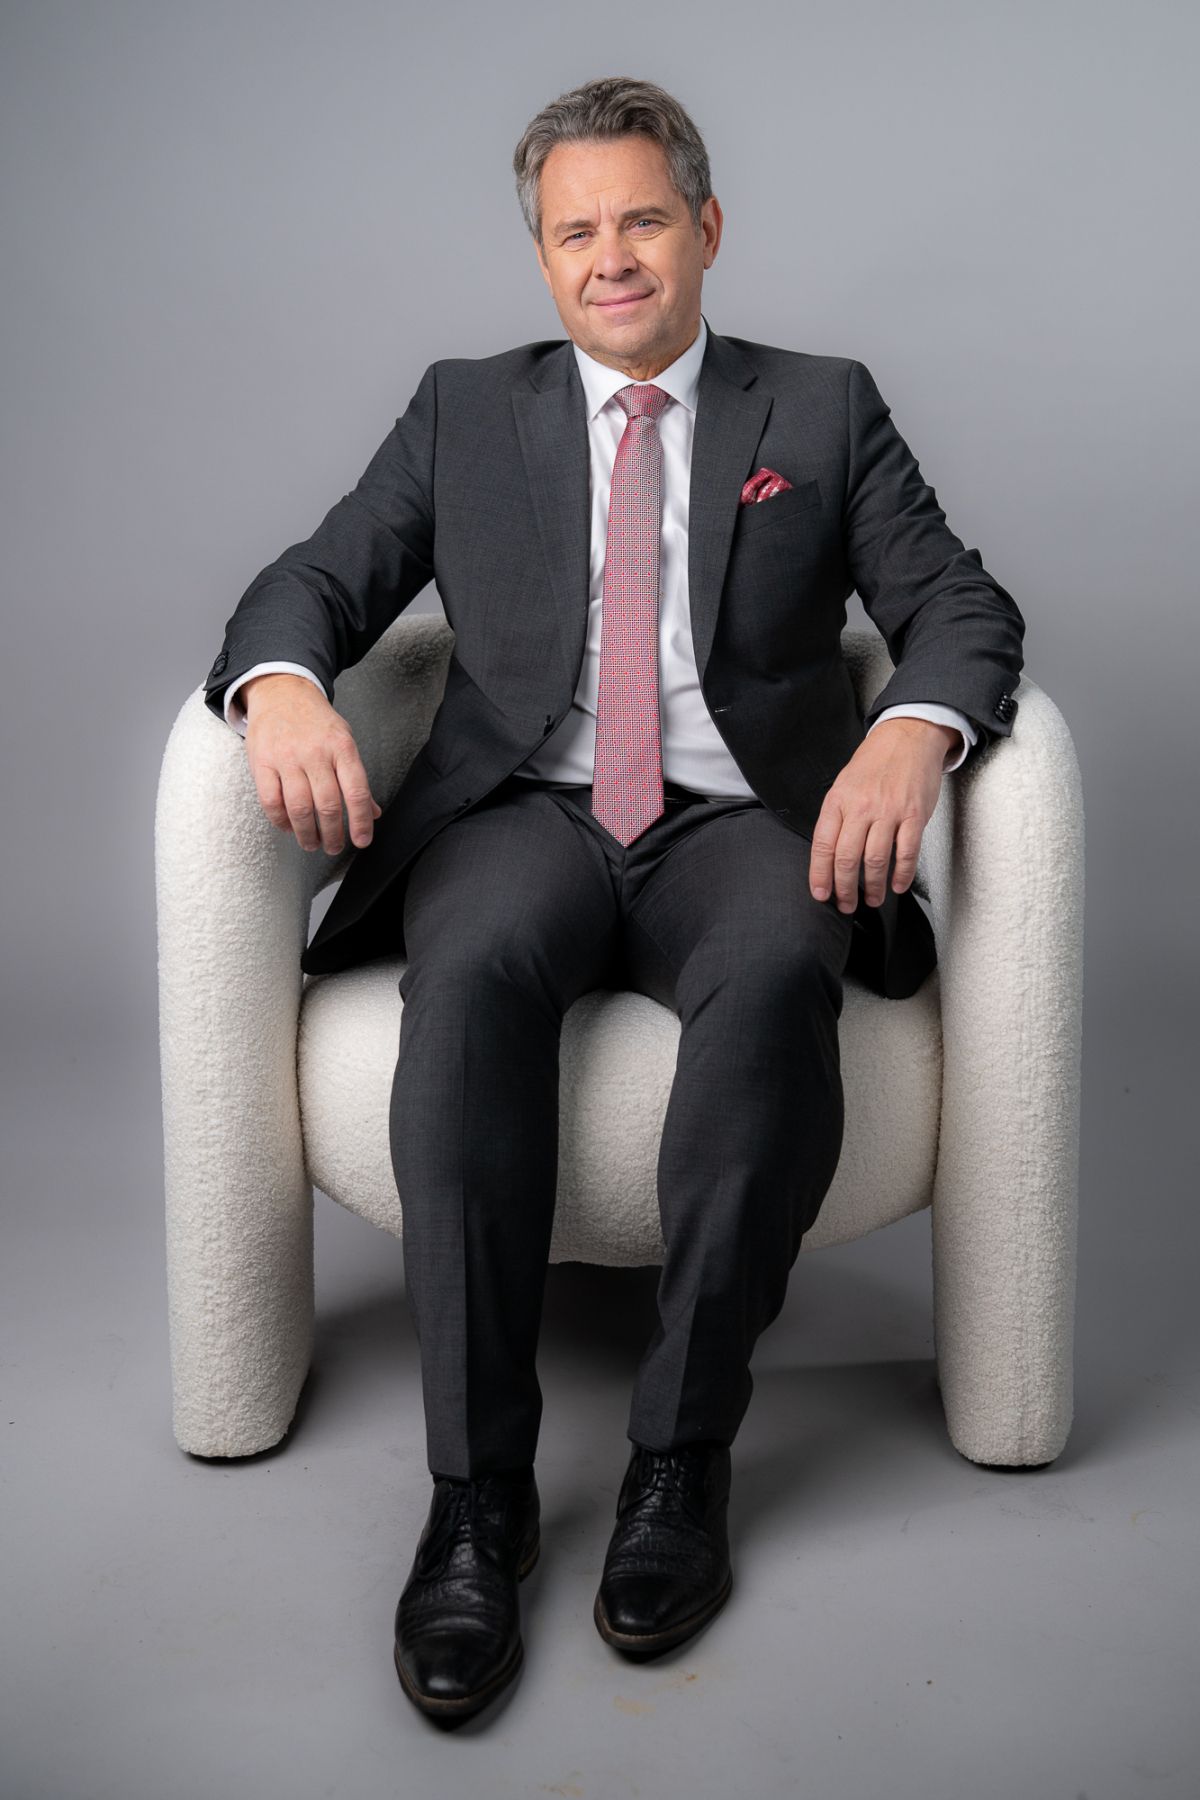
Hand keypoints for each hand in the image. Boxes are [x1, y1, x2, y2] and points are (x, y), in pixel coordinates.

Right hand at [240, 673, 381, 854]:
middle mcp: (315, 753)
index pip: (356, 791)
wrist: (281, 691)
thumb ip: (356, 778)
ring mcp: (287, 758)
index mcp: (342, 747)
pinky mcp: (262, 762)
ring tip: (312, 844)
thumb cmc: (315, 721)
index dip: (360, 821)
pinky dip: (281, 821)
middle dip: (333, 834)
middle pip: (327, 804)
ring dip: (307, 833)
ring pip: (299, 807)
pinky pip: (271, 801)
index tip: (362, 841)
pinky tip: (288, 827)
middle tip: (334, 847)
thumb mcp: (344, 740)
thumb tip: (373, 812)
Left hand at [808, 718, 958, 911]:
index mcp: (838, 800)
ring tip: (871, 899)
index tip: (821, 894)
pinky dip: (902, 875)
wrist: (908, 737)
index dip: (820, 875)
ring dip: (873, 887)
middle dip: (844, 889)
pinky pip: (906, 853)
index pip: (823, 845)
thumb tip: (829, 855)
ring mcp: (889, 811)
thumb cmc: (875, 763)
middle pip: (847, 858)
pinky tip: (897, 885)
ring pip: (876, 860)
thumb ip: (837, 817)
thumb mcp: (844, 784)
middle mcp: (861, 807)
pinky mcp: (914, 815)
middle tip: (846, 904)